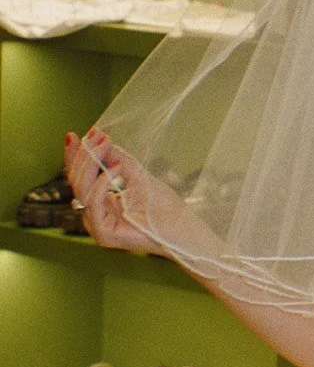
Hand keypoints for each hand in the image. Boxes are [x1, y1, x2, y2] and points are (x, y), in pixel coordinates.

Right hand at [63, 127, 174, 256]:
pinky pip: (94, 203)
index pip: (80, 178)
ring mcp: (97, 227)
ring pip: (82, 190)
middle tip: (96, 135)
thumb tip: (99, 138)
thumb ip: (117, 159)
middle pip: (77, 182)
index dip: (79, 155)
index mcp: (100, 204)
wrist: (182, 228)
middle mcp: (94, 216)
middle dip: (84, 155)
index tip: (82, 132)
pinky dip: (102, 182)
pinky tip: (115, 167)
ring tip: (105, 144)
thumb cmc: (164, 206)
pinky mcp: (104, 234)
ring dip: (92, 163)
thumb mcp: (138, 175)